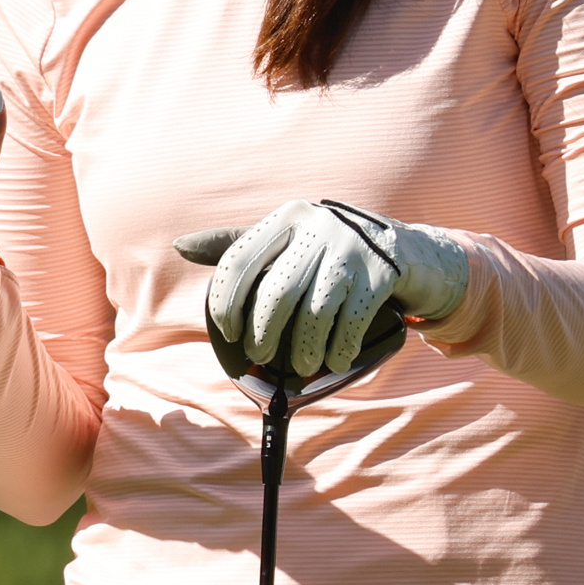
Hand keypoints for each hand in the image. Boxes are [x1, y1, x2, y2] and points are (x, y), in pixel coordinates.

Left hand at [177, 200, 470, 375]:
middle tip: (262, 356)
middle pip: (277, 294)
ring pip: (314, 313)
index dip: (227, 304)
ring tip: (300, 366)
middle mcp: (317, 227)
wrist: (403, 248)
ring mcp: (352, 250)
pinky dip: (339, 350)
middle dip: (265, 335)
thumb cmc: (328, 250)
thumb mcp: (287, 238)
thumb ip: (239, 245)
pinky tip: (334, 360)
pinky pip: (351, 323)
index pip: (239, 261)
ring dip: (304, 351)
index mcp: (286, 218)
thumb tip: (181, 245)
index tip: (230, 333)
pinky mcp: (381, 274)